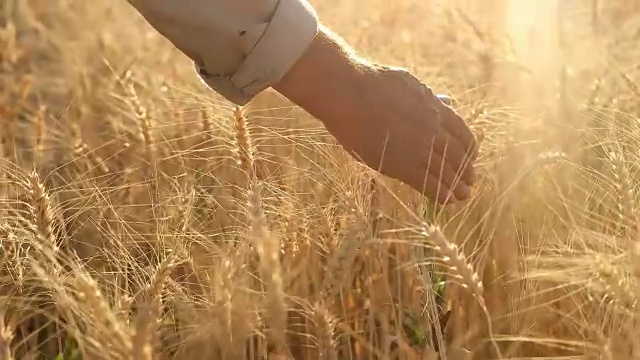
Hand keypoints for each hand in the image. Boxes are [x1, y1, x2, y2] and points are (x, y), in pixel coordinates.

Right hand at [274, 28, 477, 203]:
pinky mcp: (401, 165)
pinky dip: (440, 193)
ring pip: (446, 172)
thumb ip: (431, 98)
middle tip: (469, 182)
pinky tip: (447, 200)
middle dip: (465, 171)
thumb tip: (449, 100)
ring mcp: (419, 149)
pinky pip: (428, 184)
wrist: (349, 93)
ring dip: (457, 186)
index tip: (470, 158)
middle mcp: (433, 130)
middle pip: (458, 156)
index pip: (463, 135)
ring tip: (462, 195)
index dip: (469, 150)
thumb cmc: (373, 84)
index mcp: (437, 110)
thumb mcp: (410, 84)